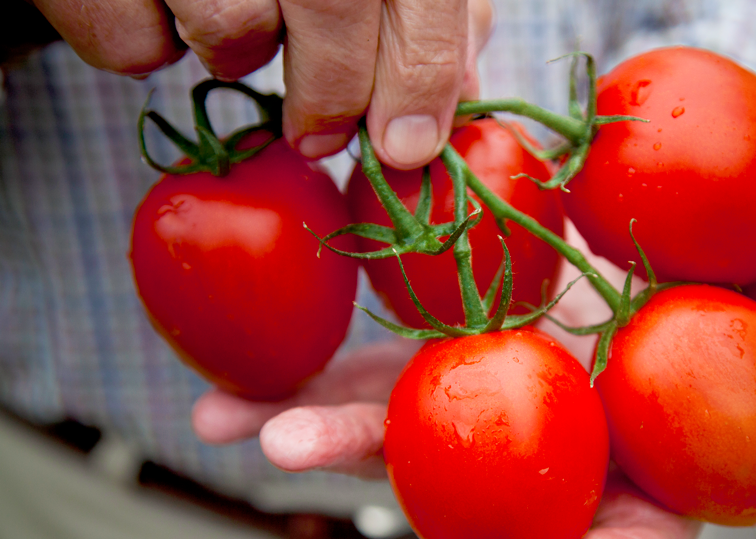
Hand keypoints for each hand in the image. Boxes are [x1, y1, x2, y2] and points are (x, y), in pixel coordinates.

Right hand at [28, 0, 494, 167]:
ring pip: (231, 29)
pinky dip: (145, 46)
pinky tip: (158, 7)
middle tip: (322, 136)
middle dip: (335, 93)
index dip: (421, 72)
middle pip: (332, 7)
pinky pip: (132, 46)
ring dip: (237, 53)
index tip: (407, 148)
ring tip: (235, 24)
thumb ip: (428, 12)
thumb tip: (464, 96)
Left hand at [191, 227, 755, 538]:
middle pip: (505, 534)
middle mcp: (561, 449)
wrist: (651, 188)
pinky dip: (293, 397)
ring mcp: (491, 401)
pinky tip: (226, 410)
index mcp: (650, 456)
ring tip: (263, 450)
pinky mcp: (432, 349)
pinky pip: (360, 381)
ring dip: (340, 465)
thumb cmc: (734, 239)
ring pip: (415, 455)